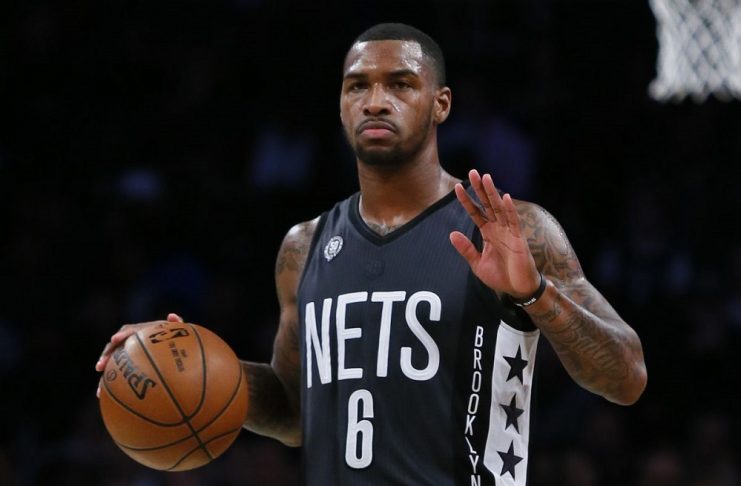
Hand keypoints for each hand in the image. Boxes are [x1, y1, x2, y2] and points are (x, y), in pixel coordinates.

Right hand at [95, 312, 183, 397]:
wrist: (182, 360)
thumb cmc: (183, 345)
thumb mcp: (182, 336)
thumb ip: (178, 326)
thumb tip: (172, 315)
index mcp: (145, 333)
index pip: (130, 331)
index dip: (122, 335)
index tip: (115, 339)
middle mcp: (134, 343)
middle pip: (116, 347)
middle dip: (107, 355)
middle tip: (100, 366)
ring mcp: (131, 355)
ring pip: (114, 363)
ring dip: (106, 374)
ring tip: (100, 388)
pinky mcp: (130, 369)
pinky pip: (118, 375)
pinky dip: (111, 385)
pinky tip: (104, 396)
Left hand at [450, 169, 540, 299]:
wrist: (517, 289)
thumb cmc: (500, 276)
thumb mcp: (477, 263)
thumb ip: (466, 249)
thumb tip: (452, 234)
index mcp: (487, 233)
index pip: (475, 212)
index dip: (467, 200)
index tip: (458, 187)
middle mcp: (497, 228)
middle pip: (487, 204)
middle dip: (480, 189)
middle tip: (473, 172)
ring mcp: (508, 232)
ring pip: (499, 208)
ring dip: (493, 193)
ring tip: (486, 177)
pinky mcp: (518, 239)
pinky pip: (513, 221)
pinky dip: (509, 210)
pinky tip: (504, 198)